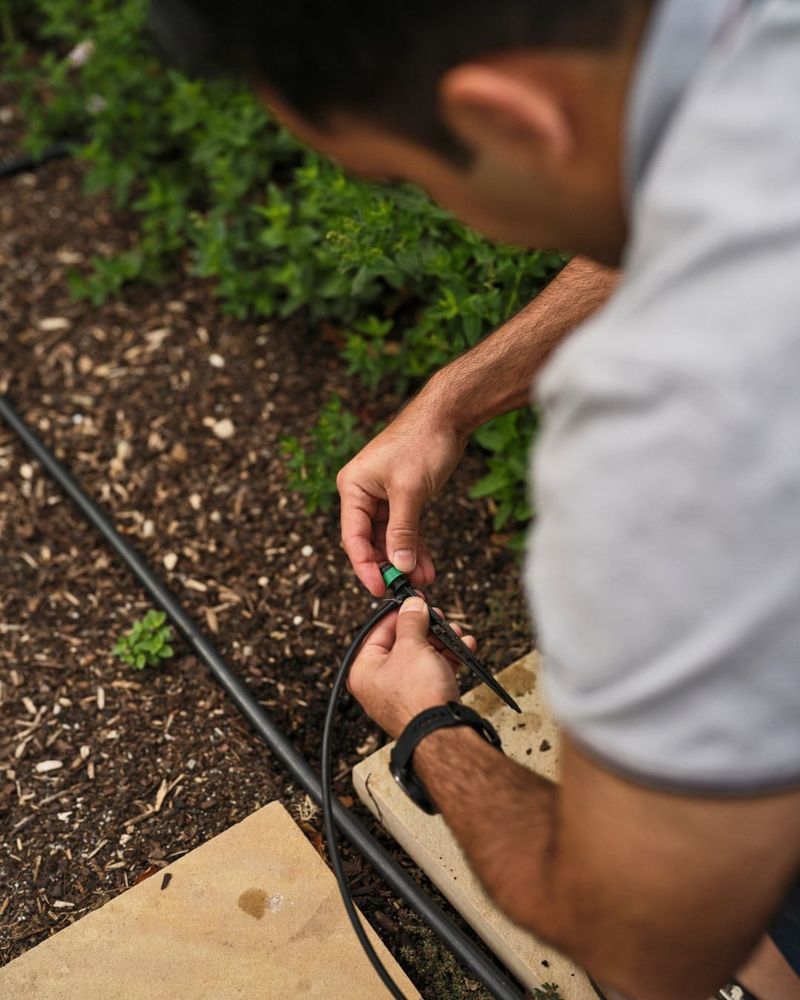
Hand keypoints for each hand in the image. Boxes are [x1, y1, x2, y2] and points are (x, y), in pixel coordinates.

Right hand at [337, 391, 468, 595]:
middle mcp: (362, 492)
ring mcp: (382, 495)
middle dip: (388, 565)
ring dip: (404, 559)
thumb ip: (403, 531)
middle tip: (406, 589)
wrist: (447, 414)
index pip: (353, 537)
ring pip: (388, 537)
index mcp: (353, 487)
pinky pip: (404, 528)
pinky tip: (426, 565)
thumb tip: (400, 567)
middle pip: (369, 540)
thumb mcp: (411, 492)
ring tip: (423, 580)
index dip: (365, 567)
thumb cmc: (423, 442)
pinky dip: (414, 545)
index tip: (379, 590)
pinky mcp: (402, 495)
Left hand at [347, 596, 476, 738]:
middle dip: (426, 628)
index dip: (399, 614)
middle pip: (402, 643)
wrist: (441, 733)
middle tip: (438, 617)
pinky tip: (462, 648)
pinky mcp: (421, 701)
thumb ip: (411, 621)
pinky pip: (432, 672)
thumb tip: (412, 605)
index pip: (377, 631)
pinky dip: (447, 659)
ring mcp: (400, 693)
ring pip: (420, 657)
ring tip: (455, 633)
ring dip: (441, 641)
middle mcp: (378, 683)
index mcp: (363, 670)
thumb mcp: (412, 646)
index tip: (414, 602)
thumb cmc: (418, 695)